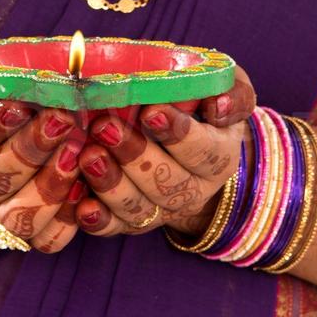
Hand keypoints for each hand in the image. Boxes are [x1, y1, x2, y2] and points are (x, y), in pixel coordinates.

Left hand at [74, 66, 256, 236]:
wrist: (190, 144)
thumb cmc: (203, 104)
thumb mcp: (228, 89)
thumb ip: (234, 93)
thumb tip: (218, 106)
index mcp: (219, 157)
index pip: (203, 150)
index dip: (177, 133)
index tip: (151, 111)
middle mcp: (193, 190)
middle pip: (166, 181)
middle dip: (134, 155)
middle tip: (105, 127)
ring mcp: (161, 209)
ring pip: (138, 206)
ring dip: (111, 183)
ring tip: (88, 156)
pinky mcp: (132, 221)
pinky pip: (114, 227)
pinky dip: (98, 219)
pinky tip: (82, 206)